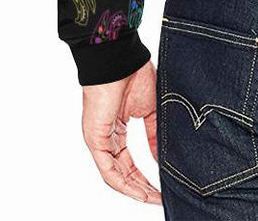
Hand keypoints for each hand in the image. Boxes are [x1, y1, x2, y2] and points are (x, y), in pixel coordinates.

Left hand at [82, 61, 161, 204]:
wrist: (121, 59)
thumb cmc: (134, 75)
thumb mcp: (150, 110)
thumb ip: (155, 134)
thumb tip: (163, 156)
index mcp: (117, 129)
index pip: (130, 162)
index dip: (146, 176)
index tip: (162, 186)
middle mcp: (106, 138)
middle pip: (123, 173)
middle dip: (141, 188)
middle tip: (159, 197)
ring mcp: (99, 140)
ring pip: (115, 175)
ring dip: (134, 189)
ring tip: (152, 198)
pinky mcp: (95, 139)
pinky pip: (108, 169)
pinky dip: (123, 182)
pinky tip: (138, 189)